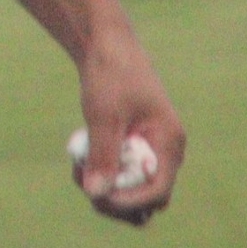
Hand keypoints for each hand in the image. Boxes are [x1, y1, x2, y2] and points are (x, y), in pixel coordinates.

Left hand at [74, 18, 185, 224]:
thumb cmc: (111, 74)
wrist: (107, 45)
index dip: (129, 202)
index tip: (97, 197)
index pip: (158, 191)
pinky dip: (102, 176)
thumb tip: (96, 194)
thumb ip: (103, 155)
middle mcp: (165, 151)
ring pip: (133, 191)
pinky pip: (123, 176)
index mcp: (169, 142)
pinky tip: (80, 161)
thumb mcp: (104, 115)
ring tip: (78, 170)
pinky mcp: (134, 148)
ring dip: (106, 190)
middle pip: (148, 199)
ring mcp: (150, 150)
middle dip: (115, 200)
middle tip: (83, 181)